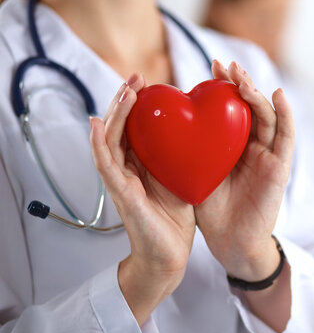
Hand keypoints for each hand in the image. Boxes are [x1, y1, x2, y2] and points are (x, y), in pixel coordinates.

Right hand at [90, 73, 195, 324]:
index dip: (138, 104)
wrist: (170, 255)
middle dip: (125, 100)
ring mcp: (120, 181)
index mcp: (141, 164)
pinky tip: (98, 124)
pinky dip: (99, 144)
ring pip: (109, 140)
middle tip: (136, 77)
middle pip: (119, 127)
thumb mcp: (182, 177)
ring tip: (124, 91)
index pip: (135, 127)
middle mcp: (126, 169)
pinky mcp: (120, 194)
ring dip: (114, 114)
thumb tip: (196, 130)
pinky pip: (105, 165)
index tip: (149, 82)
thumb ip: (181, 155)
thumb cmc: (176, 218)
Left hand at [194, 60, 294, 281]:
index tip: (209, 67)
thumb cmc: (212, 210)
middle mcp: (254, 147)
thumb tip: (165, 122)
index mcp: (234, 146)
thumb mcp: (197, 171)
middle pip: (250, 107)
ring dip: (256, 93)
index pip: (231, 109)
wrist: (231, 243)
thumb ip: (191, 148)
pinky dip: (285, 114)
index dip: (223, 87)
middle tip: (223, 64)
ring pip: (267, 116)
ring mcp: (269, 156)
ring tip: (240, 75)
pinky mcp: (280, 168)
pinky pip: (286, 137)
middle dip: (238, 83)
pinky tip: (278, 95)